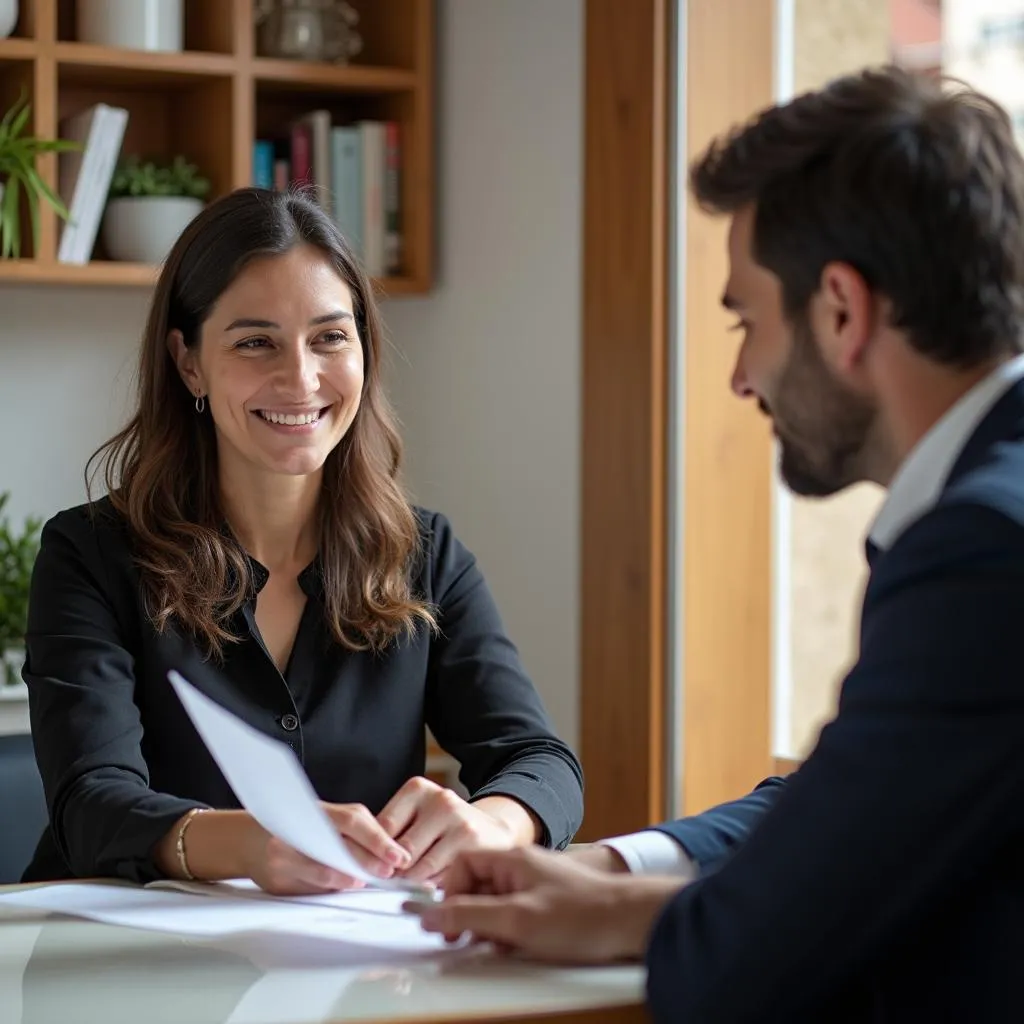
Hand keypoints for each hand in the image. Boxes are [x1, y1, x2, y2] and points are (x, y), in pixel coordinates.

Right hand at [244, 802, 412, 895]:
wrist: (250, 839)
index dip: (379, 840)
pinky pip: (310, 887)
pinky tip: (346, 886)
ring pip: (324, 871)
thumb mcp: (322, 818)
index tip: (399, 856)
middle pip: (341, 847)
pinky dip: (332, 888)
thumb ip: (350, 831)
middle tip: (390, 872)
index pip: (353, 821)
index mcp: (314, 809)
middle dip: (370, 862)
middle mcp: (296, 829)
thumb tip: (387, 853)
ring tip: (370, 881)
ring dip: (352, 878)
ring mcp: (284, 855)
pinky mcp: (278, 879)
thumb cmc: (295, 827)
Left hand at [377, 777, 521, 882]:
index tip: (370, 869)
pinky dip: (431, 886)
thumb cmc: (443, 828)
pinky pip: (440, 875)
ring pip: (419, 866)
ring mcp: (459, 819)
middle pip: (401, 849)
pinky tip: (432, 883)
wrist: (491, 831)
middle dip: (392, 871)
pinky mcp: (472, 843)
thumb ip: (392, 834)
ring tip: (410, 886)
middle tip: (389, 883)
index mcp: (417, 789)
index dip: (373, 852)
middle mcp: (440, 799)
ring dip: (410, 883)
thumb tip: (363, 862)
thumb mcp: (417, 818)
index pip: (384, 825)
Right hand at [406, 845, 684, 962]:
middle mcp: (523, 868)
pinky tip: (517, 949)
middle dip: (468, 914)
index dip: (449, 891)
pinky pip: (516, 917)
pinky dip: (509, 934)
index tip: (446, 921)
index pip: (464, 863)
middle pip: (478, 885)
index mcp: (512, 860)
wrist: (631, 922)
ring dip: (489, 927)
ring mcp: (537, 887)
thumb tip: (431, 915)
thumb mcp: (516, 919)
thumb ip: (470, 915)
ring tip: (497, 946)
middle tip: (465, 941)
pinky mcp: (550, 907)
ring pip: (496, 904)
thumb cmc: (581, 914)